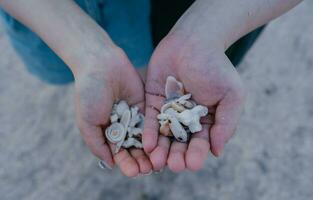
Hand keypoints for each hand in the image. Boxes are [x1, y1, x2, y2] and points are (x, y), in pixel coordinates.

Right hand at [74, 47, 151, 176]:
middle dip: (140, 160)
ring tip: (157, 161)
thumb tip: (110, 163)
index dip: (126, 163)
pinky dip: (158, 134)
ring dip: (151, 151)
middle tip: (147, 169)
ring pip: (146, 138)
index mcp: (107, 132)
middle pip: (135, 148)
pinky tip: (163, 143)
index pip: (119, 153)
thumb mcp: (87, 122)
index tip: (132, 172)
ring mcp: (135, 116)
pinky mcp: (146, 106)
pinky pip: (153, 122)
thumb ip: (96, 144)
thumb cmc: (89, 93)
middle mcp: (123, 126)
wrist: (101, 65)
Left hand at [143, 33, 245, 171]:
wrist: (194, 41)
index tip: (192, 164)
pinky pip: (149, 120)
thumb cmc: (216, 67)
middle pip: (180, 143)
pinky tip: (147, 145)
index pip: (201, 142)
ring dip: (161, 150)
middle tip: (173, 165)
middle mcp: (186, 119)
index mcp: (206, 120)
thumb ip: (226, 123)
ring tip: (157, 161)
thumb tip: (217, 151)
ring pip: (163, 135)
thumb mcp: (231, 95)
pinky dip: (149, 133)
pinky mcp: (153, 102)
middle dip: (177, 155)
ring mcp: (168, 112)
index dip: (196, 154)